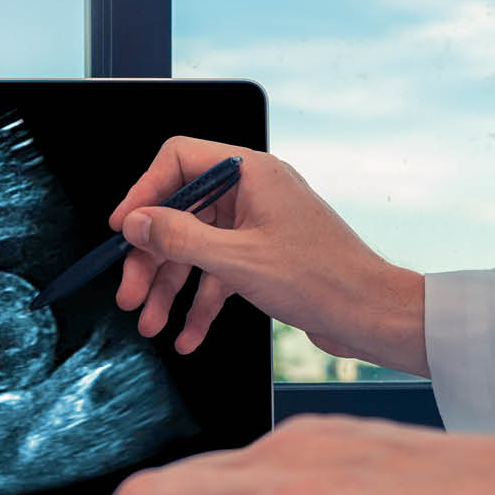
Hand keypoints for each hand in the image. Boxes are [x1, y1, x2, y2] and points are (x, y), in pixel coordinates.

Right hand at [109, 137, 427, 375]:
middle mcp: (252, 193)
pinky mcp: (262, 258)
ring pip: (195, 250)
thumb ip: (180, 237)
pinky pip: (217, 274)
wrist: (370, 315)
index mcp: (250, 173)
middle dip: (152, 259)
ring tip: (151, 323)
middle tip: (130, 293)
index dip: (144, 192)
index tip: (124, 228)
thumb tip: (137, 221)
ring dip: (170, 289)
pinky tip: (187, 334)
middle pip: (180, 214)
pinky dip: (200, 304)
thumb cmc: (322, 279)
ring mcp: (256, 226)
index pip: (179, 160)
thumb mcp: (237, 259)